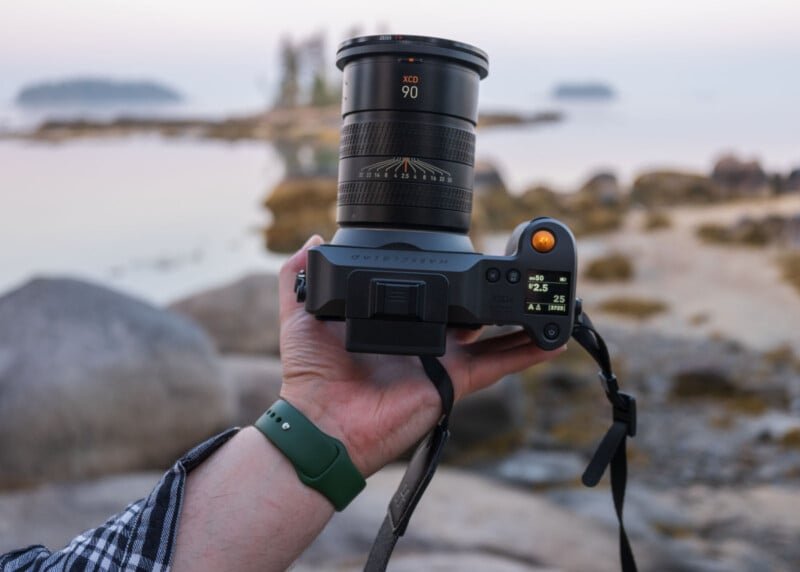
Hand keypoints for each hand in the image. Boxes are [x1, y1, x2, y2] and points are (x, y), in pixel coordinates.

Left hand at [278, 235, 564, 476]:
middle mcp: (423, 339)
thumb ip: (300, 276)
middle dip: (489, 295)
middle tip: (512, 271)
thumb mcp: (300, 315)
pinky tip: (550, 338)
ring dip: (517, 319)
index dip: (447, 278)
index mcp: (394, 321)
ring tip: (543, 297)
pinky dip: (526, 353)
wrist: (322, 423)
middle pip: (466, 313)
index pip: (427, 294)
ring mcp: (442, 361)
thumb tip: (313, 239)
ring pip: (491, 336)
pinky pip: (497, 364)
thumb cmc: (311, 375)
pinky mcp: (453, 381)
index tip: (464, 256)